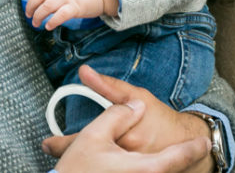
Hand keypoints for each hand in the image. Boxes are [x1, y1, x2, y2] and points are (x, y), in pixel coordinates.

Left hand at [51, 98, 209, 172]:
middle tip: (50, 148)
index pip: (82, 142)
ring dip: (81, 162)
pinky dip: (97, 168)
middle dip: (66, 155)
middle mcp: (124, 158)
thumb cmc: (161, 120)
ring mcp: (128, 170)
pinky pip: (108, 172)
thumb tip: (84, 72)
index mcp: (122, 137)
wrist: (189, 144)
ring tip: (68, 160)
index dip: (60, 143)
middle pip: (85, 159)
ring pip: (95, 168)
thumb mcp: (137, 97)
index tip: (46, 143)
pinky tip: (92, 164)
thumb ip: (108, 86)